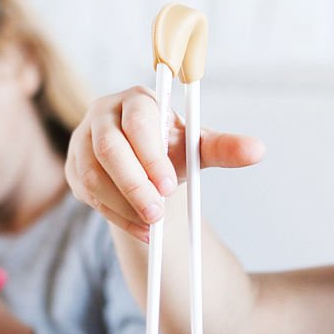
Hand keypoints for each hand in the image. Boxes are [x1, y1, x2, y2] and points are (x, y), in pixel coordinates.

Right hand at [64, 86, 265, 239]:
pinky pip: (89, 196)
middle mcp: (103, 115)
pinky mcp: (74, 169)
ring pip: (94, 176)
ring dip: (124, 205)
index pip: (138, 123)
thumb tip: (258, 150)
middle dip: (135, 185)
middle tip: (158, 213)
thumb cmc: (173, 148)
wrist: (146, 165)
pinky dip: (117, 217)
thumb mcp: (198, 147)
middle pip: (110, 149)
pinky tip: (143, 232)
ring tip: (153, 226)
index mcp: (137, 100)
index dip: (151, 155)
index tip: (169, 186)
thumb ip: (224, 148)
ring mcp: (82, 142)